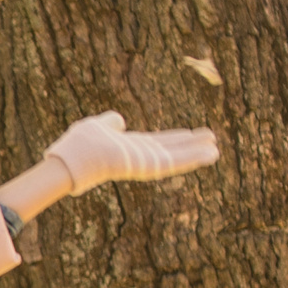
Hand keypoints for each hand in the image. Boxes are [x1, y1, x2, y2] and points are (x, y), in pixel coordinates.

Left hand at [42, 111, 219, 195]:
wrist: (71, 159)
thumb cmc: (80, 145)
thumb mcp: (99, 126)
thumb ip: (110, 123)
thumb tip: (119, 120)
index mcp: (131, 147)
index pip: (159, 142)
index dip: (177, 137)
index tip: (194, 133)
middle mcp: (140, 157)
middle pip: (172, 150)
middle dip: (191, 146)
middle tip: (213, 141)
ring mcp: (144, 164)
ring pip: (176, 159)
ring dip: (196, 154)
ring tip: (216, 150)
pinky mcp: (147, 167)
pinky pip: (174, 163)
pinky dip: (192, 159)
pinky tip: (210, 155)